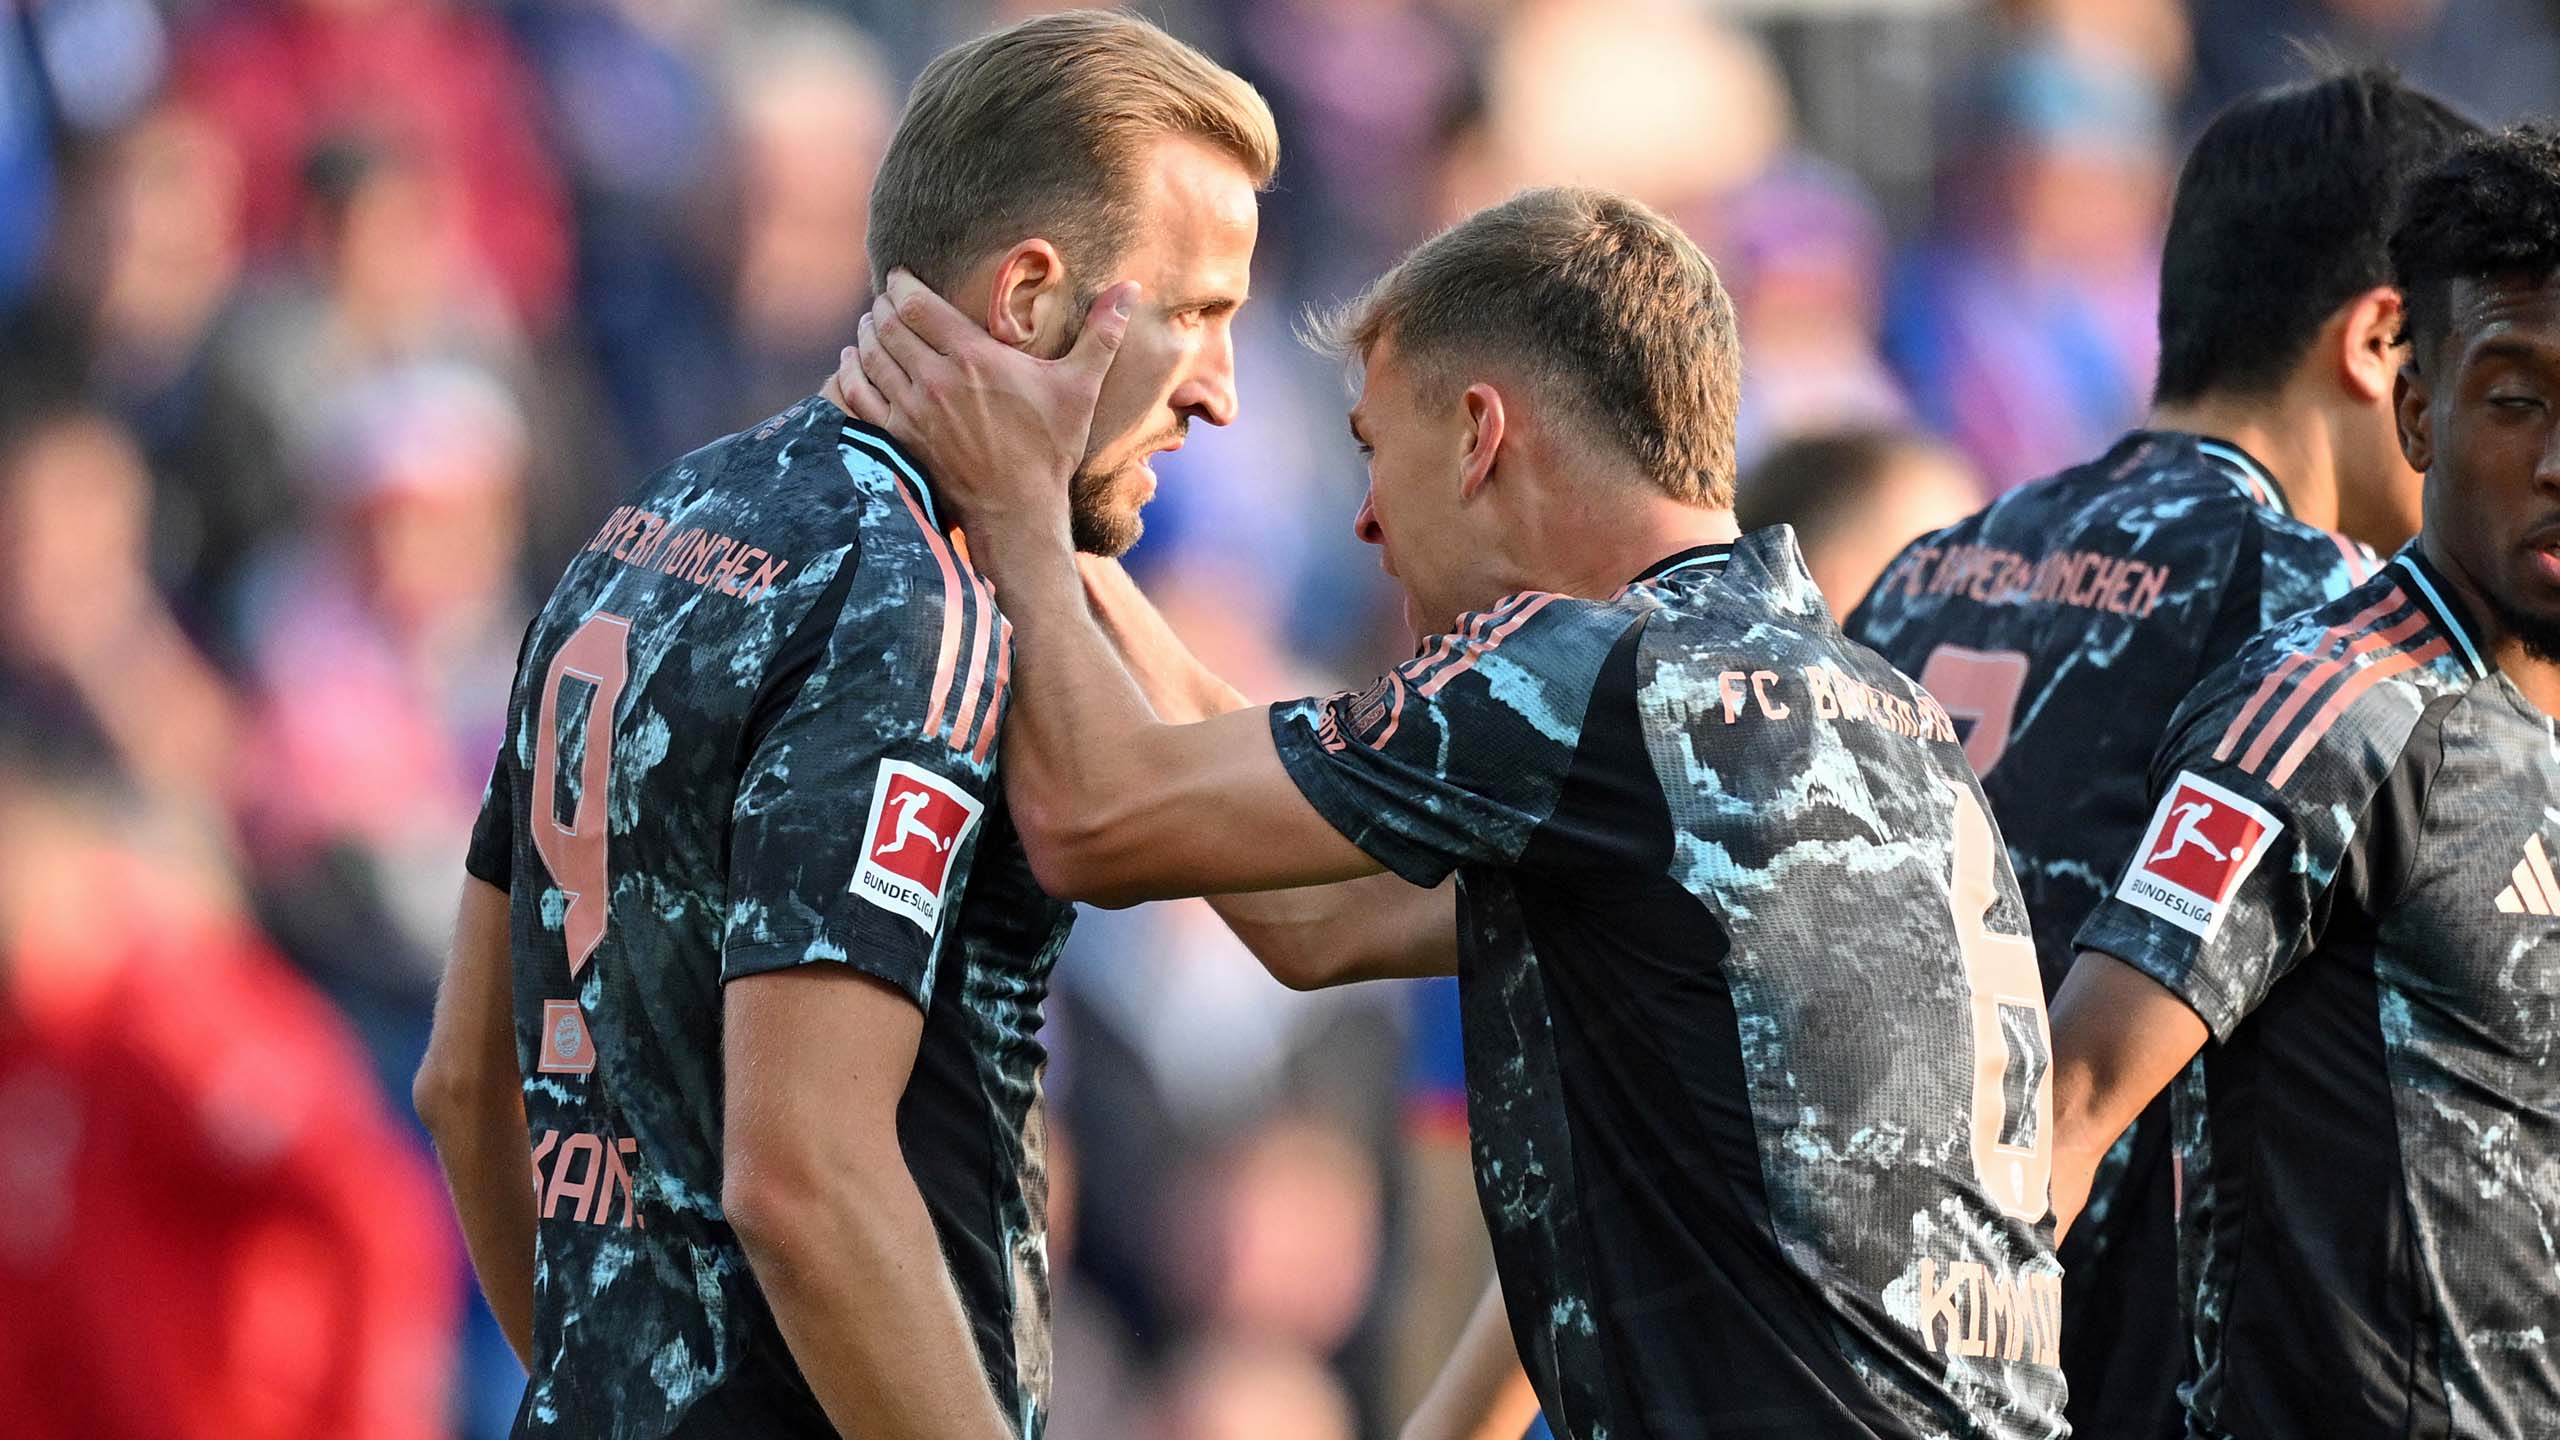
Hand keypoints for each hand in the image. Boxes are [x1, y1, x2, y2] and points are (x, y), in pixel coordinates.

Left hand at [836, 269, 1136, 541]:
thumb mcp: (1080, 388)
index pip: (917, 304)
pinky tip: (852, 364)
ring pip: (869, 356)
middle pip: (887, 325)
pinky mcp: (899, 438)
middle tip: (885, 302)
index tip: (900, 278)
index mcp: (975, 357)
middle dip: (881, 308)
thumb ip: (1101, 334)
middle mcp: (937, 379)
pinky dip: (849, 374)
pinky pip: (859, 396)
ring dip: (864, 335)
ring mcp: (913, 411)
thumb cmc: (1050, 448)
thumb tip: (1132, 288)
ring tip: (868, 326)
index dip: (901, 285)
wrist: (1018, 511)